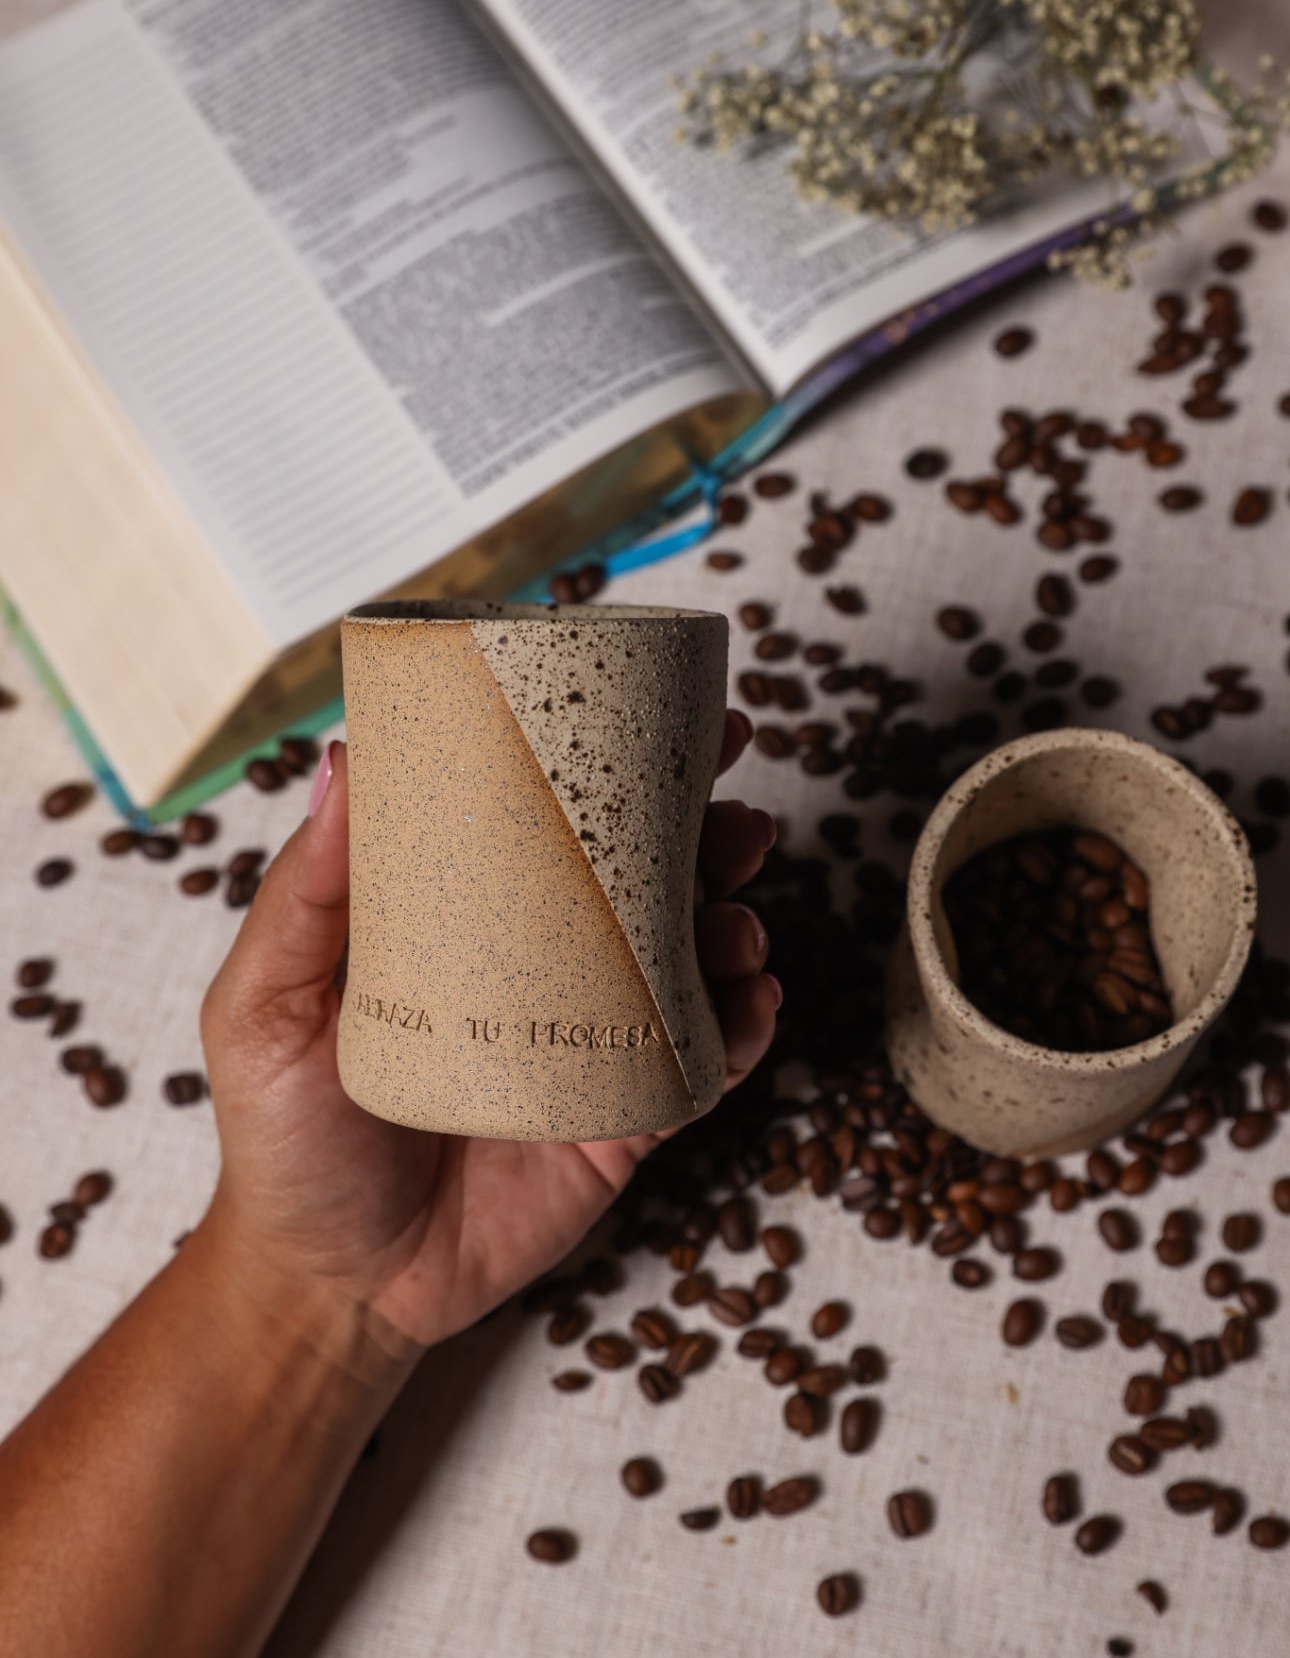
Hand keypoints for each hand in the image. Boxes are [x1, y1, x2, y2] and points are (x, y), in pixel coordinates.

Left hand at [199, 711, 777, 1369]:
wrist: (329, 1283)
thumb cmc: (288, 1138)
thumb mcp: (265, 1006)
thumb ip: (303, 894)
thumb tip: (340, 760)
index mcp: (466, 927)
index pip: (547, 828)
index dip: (610, 769)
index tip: (663, 715)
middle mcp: (540, 974)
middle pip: (643, 885)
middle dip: (706, 838)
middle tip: (734, 815)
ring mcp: (588, 1048)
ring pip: (687, 967)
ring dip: (733, 926)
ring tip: (737, 917)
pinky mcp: (620, 1125)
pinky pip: (699, 1069)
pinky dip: (741, 1031)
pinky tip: (752, 1003)